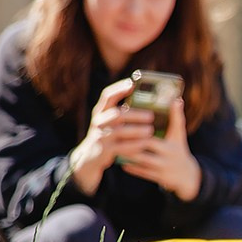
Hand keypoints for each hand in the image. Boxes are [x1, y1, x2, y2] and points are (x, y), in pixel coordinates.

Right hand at [69, 79, 150, 194]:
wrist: (90, 157)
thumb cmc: (108, 135)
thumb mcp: (111, 122)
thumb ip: (124, 113)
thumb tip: (151, 103)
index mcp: (101, 111)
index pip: (107, 95)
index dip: (119, 89)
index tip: (133, 84)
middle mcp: (99, 121)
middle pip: (117, 115)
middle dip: (135, 115)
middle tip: (151, 116)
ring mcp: (100, 136)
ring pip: (119, 131)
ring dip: (136, 130)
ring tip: (150, 131)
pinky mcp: (104, 150)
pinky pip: (121, 147)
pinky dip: (134, 145)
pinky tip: (145, 144)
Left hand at [116, 98, 202, 200]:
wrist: (187, 176)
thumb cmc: (179, 149)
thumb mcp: (180, 134)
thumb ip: (176, 117)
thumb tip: (176, 99)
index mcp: (172, 144)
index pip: (152, 136)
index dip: (139, 130)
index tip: (126, 122)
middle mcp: (167, 157)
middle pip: (143, 148)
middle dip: (129, 140)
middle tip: (115, 133)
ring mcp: (162, 168)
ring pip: (140, 161)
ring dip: (127, 153)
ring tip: (116, 146)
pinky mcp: (158, 178)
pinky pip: (141, 172)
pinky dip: (131, 166)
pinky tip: (120, 161)